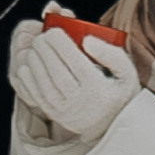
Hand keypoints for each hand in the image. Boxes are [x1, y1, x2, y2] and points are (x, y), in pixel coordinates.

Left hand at [10, 9, 137, 142]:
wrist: (114, 124)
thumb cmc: (119, 92)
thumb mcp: (127, 72)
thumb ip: (112, 54)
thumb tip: (87, 40)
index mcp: (97, 88)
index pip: (75, 61)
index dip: (60, 43)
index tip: (53, 30)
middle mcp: (80, 102)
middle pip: (56, 71)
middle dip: (44, 50)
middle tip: (40, 36)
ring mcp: (66, 111)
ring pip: (44, 84)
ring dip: (35, 62)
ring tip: (34, 48)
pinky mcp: (56, 115)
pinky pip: (37, 96)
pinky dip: (29, 80)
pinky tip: (27, 65)